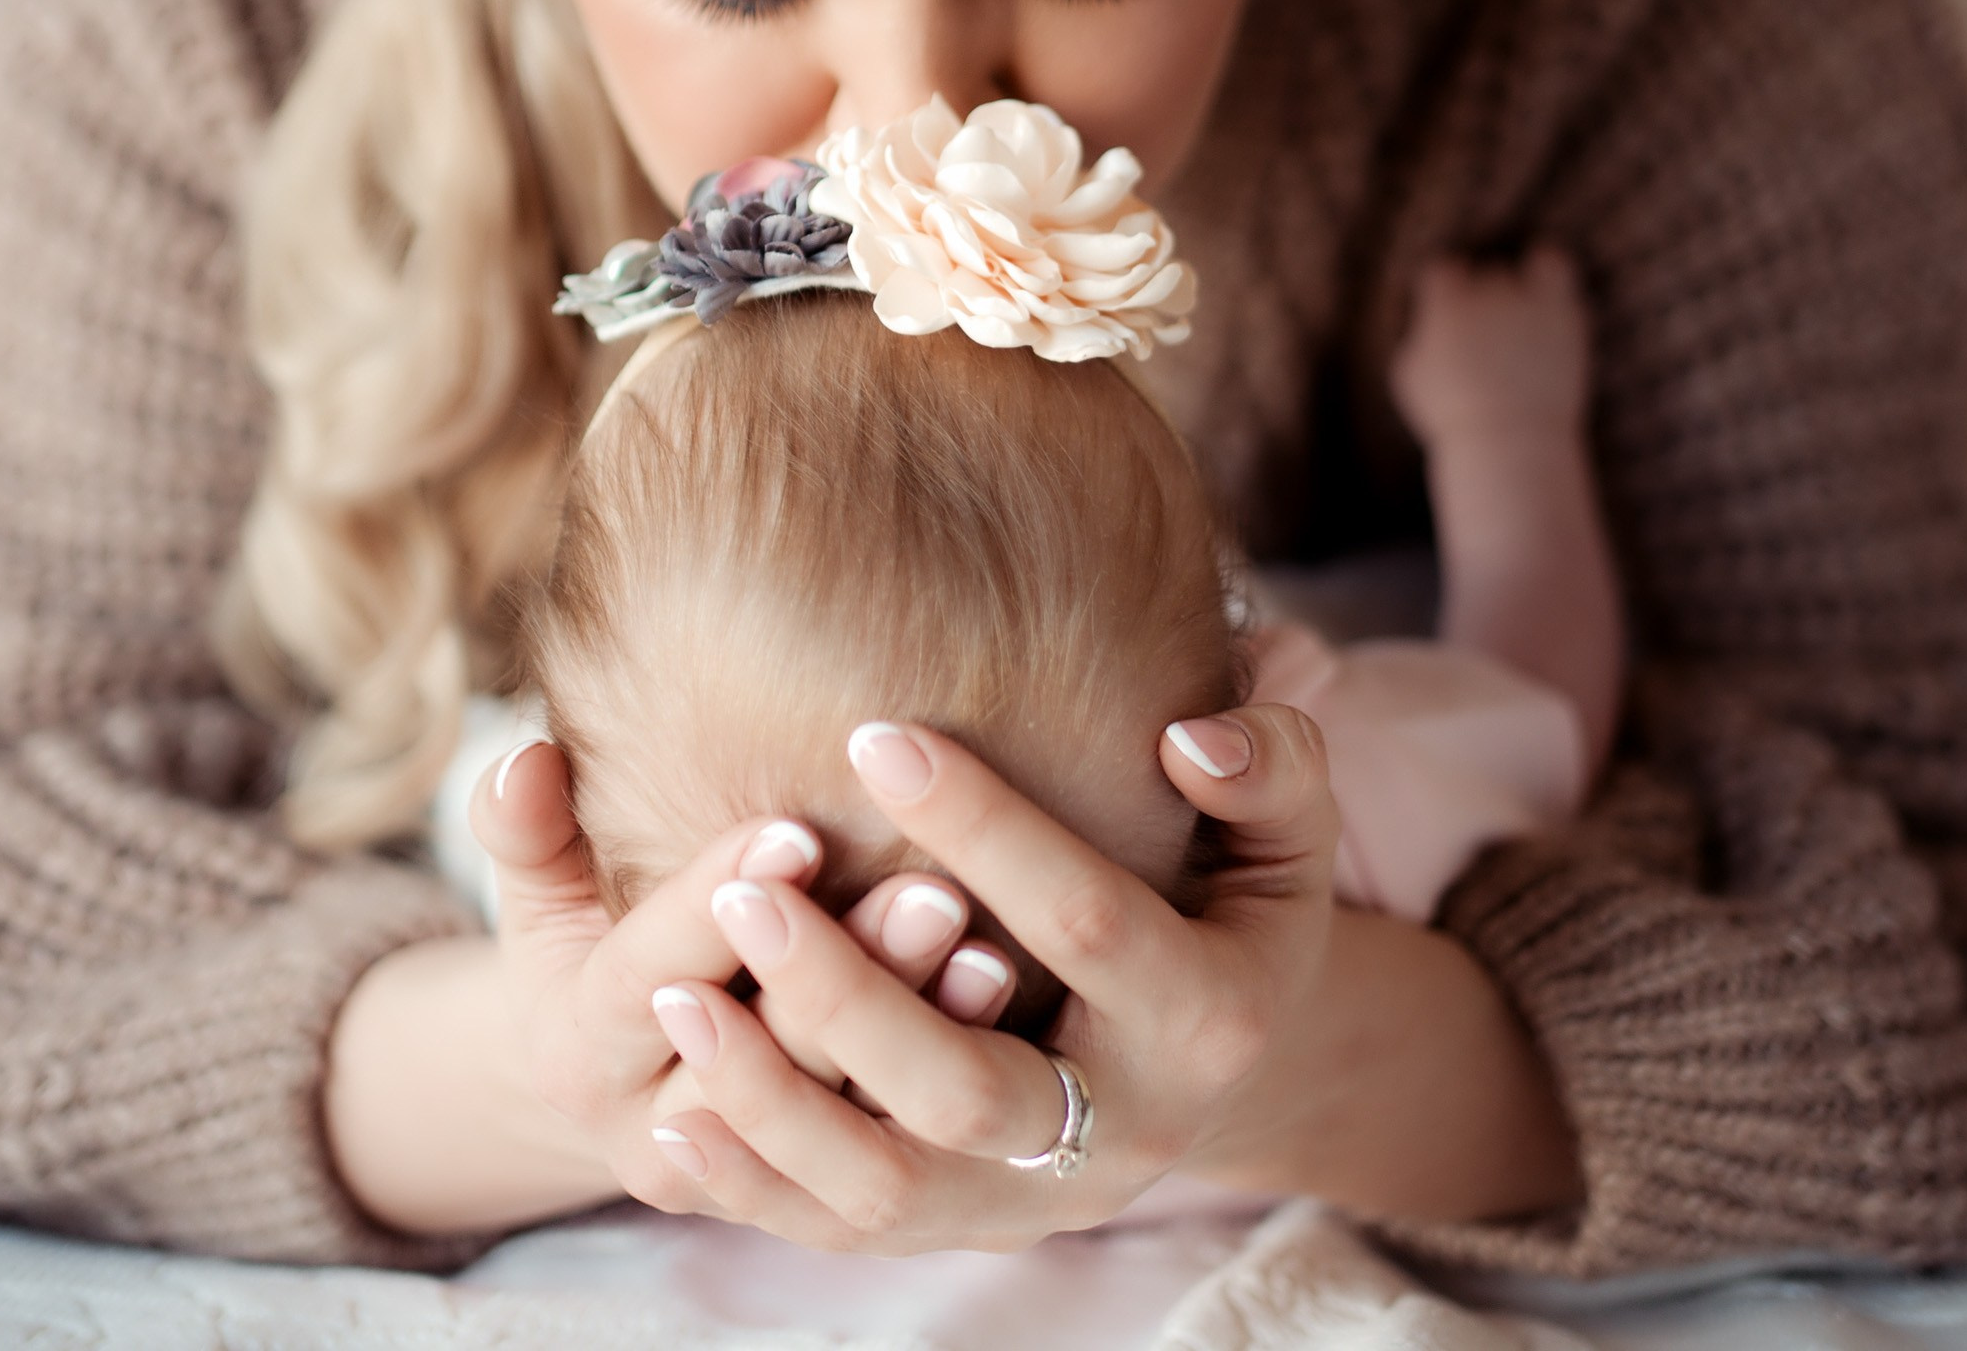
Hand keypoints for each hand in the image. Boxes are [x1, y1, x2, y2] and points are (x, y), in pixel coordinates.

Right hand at [322, 739, 1009, 1234]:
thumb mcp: (538, 897)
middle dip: (848, 972)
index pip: (655, 969)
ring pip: (838, 1115)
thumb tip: (522, 753)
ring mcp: (748, 1174)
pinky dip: (946, 1074)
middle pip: (762, 1055)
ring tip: (990, 946)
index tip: (799, 828)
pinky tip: (1010, 1001)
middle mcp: (657, 1128)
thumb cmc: (583, 949)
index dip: (720, 898)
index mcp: (582, 1048)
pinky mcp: (819, 1192)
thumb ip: (524, 829)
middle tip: (936, 889)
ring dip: (915, 1028)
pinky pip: (889, 1144)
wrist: (606, 1088)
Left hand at [629, 703, 1341, 1251]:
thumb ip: (1274, 770)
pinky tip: (678, 1112)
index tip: (872, 733)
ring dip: (776, 1101)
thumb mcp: (1289, 838)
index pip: (1085, 920)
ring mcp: (1038, 1201)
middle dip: (847, 995)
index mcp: (1207, 1017)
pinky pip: (849, 1233)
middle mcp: (1123, 1131)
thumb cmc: (1237, 905)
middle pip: (970, 1090)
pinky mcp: (969, 1231)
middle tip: (743, 890)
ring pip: (893, 1187)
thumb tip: (1187, 739)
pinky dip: (757, 1184)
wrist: (1231, 1064)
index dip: (985, 828)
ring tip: (676, 998)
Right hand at [1390, 248, 1589, 448]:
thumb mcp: (1409, 378)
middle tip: (1489, 340)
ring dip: (1518, 292)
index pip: (1441, 272)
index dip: (1446, 293)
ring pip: (1520, 272)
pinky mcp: (1559, 312)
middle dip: (1484, 303)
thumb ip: (1416, 339)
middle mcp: (1486, 293)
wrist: (1511, 440)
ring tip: (1517, 322)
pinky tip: (1544, 292)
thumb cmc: (1453, 415)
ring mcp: (1525, 300)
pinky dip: (1546, 269)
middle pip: (1485, 277)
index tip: (1450, 315)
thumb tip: (1426, 326)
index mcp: (1445, 305)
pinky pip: (1552, 265)